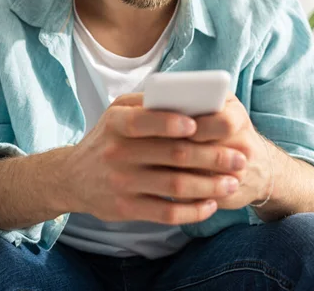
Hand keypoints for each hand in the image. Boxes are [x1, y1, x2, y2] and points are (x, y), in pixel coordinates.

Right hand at [63, 92, 259, 225]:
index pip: (144, 121)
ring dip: (209, 185)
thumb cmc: (107, 137)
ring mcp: (122, 182)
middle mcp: (117, 152)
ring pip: (174, 186)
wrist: (73, 176)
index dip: (171, 123)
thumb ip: (148, 103)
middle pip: (172, 155)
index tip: (199, 124)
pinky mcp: (126, 208)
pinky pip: (166, 213)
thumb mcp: (117, 112)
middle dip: (212, 157)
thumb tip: (191, 100)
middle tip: (240, 158)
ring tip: (232, 182)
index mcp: (116, 122)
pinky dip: (192, 211)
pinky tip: (211, 204)